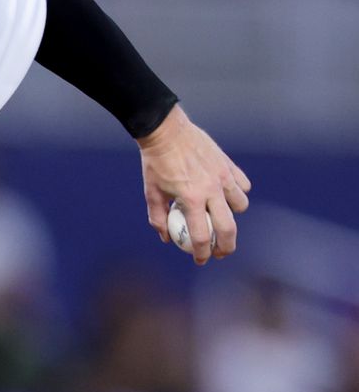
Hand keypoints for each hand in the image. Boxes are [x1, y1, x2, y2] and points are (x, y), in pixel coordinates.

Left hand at [137, 104, 250, 264]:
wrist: (166, 131)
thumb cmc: (155, 163)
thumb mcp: (150, 192)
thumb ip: (158, 217)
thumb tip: (166, 238)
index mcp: (191, 199)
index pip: (201, 237)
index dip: (202, 253)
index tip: (200, 260)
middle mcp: (211, 190)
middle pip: (228, 228)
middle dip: (227, 246)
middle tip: (220, 252)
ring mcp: (223, 176)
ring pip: (240, 206)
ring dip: (232, 216)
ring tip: (220, 217)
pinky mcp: (228, 165)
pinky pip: (242, 185)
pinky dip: (237, 193)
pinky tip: (226, 195)